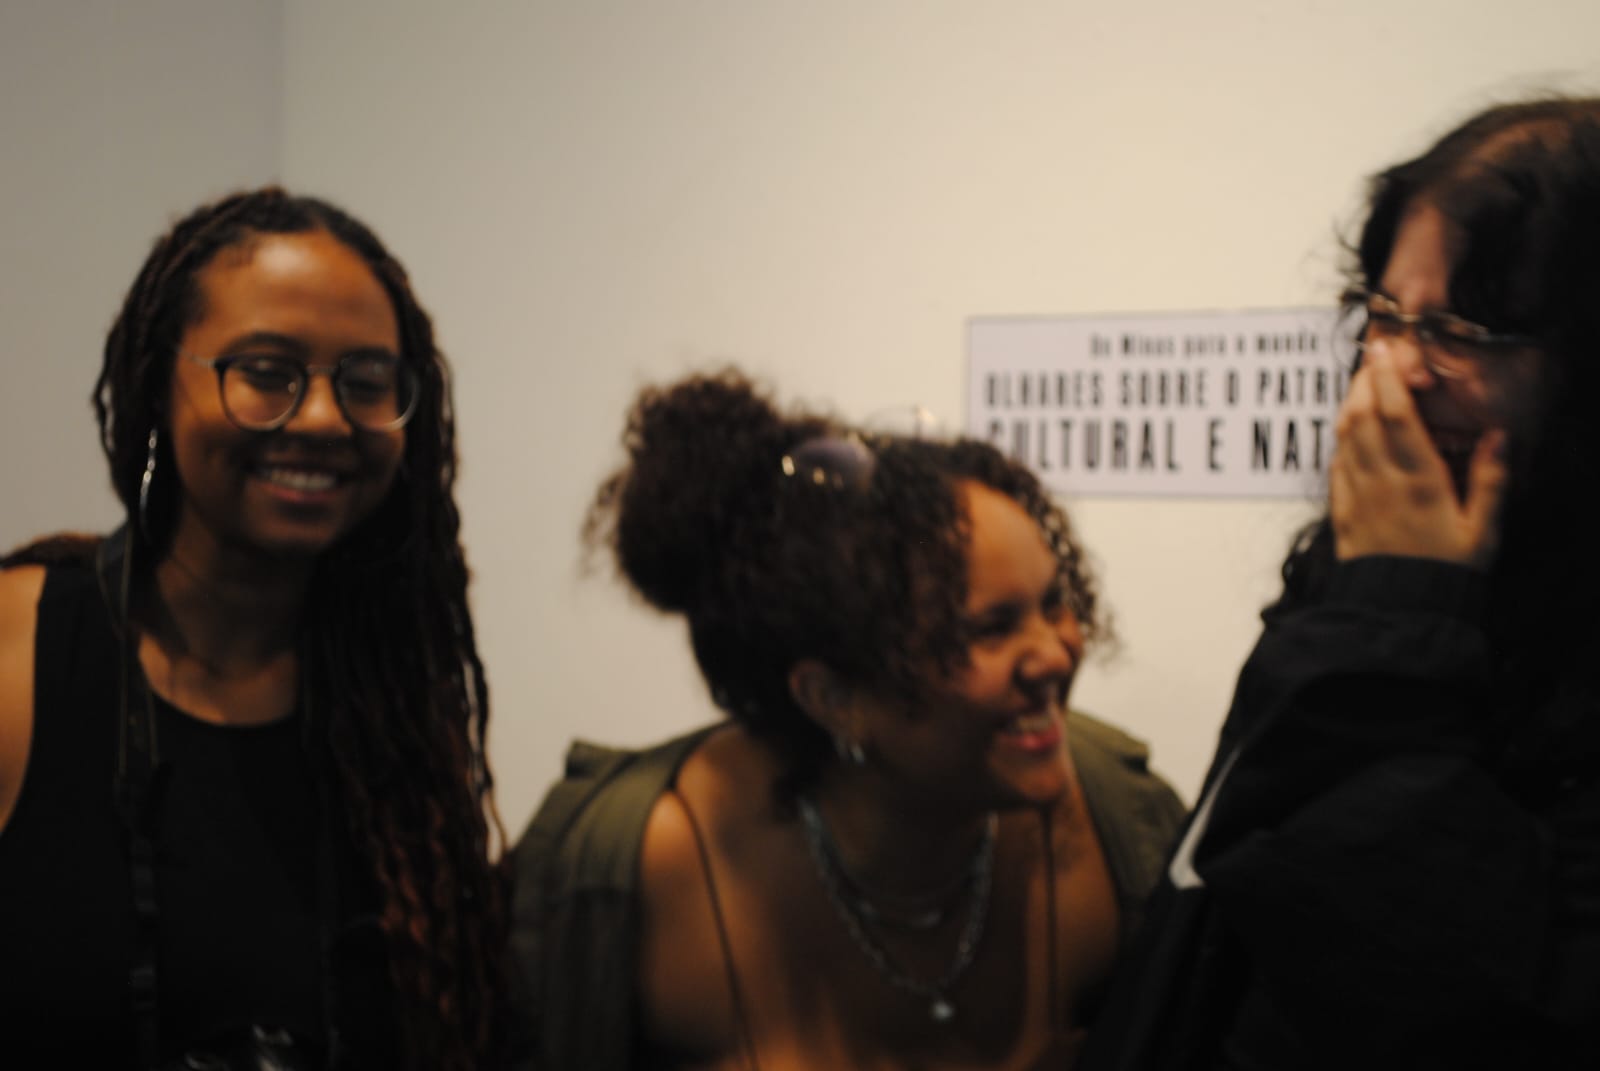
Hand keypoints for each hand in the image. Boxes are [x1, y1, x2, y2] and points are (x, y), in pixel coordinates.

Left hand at [1329, 349, 1505, 566]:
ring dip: (1349, 403)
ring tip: (1362, 381)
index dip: (1388, 379)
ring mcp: (1356, 497)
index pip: (1396, 416)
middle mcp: (1381, 484)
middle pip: (1362, 417)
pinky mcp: (1341, 512)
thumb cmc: (1447, 574)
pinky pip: (1335, 464)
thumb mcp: (1483, 532)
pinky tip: (1350, 427)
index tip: (1386, 351)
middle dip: (1364, 381)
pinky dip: (1341, 437)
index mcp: (1419, 482)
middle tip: (1373, 355)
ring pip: (1343, 437)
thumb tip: (1499, 435)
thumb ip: (1491, 481)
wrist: (1399, 614)